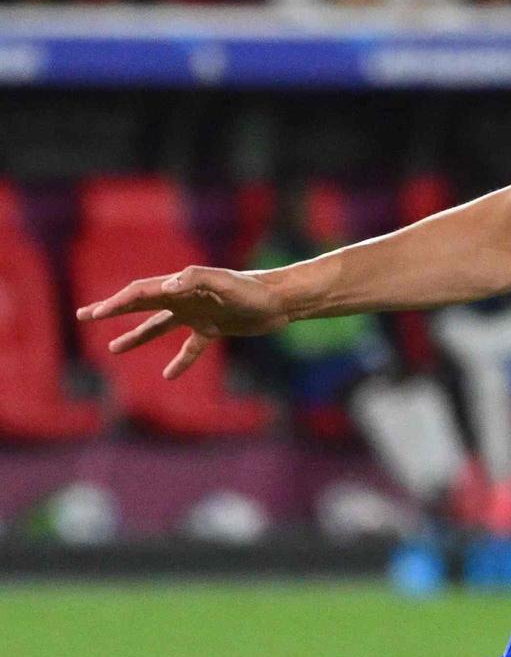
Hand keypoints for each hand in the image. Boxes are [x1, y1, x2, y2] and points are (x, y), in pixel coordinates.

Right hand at [77, 266, 290, 379]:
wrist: (280, 300)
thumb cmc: (252, 290)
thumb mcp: (224, 283)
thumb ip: (196, 280)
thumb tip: (167, 287)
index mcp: (181, 286)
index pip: (140, 293)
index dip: (116, 303)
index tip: (94, 314)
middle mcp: (184, 298)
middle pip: (140, 305)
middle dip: (112, 310)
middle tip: (84, 316)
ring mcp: (197, 314)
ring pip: (159, 327)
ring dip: (136, 336)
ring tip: (113, 348)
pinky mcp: (214, 329)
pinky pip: (191, 348)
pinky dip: (180, 361)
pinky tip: (169, 375)